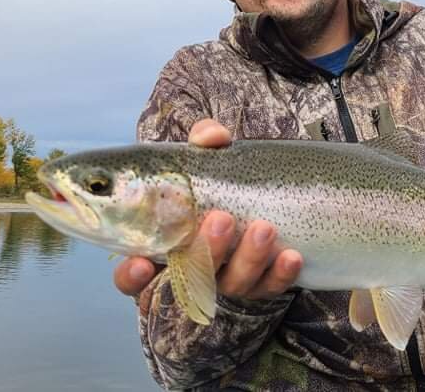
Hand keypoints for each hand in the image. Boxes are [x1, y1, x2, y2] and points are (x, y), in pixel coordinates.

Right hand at [114, 119, 303, 299]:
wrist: (262, 196)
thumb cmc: (218, 180)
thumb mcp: (207, 159)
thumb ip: (203, 143)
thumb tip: (212, 136)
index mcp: (163, 248)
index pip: (134, 276)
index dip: (132, 277)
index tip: (142, 264)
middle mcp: (193, 271)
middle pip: (192, 276)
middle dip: (208, 250)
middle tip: (222, 219)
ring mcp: (227, 280)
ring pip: (233, 282)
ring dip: (248, 257)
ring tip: (264, 228)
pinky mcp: (262, 284)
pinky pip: (271, 286)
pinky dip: (281, 274)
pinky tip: (292, 255)